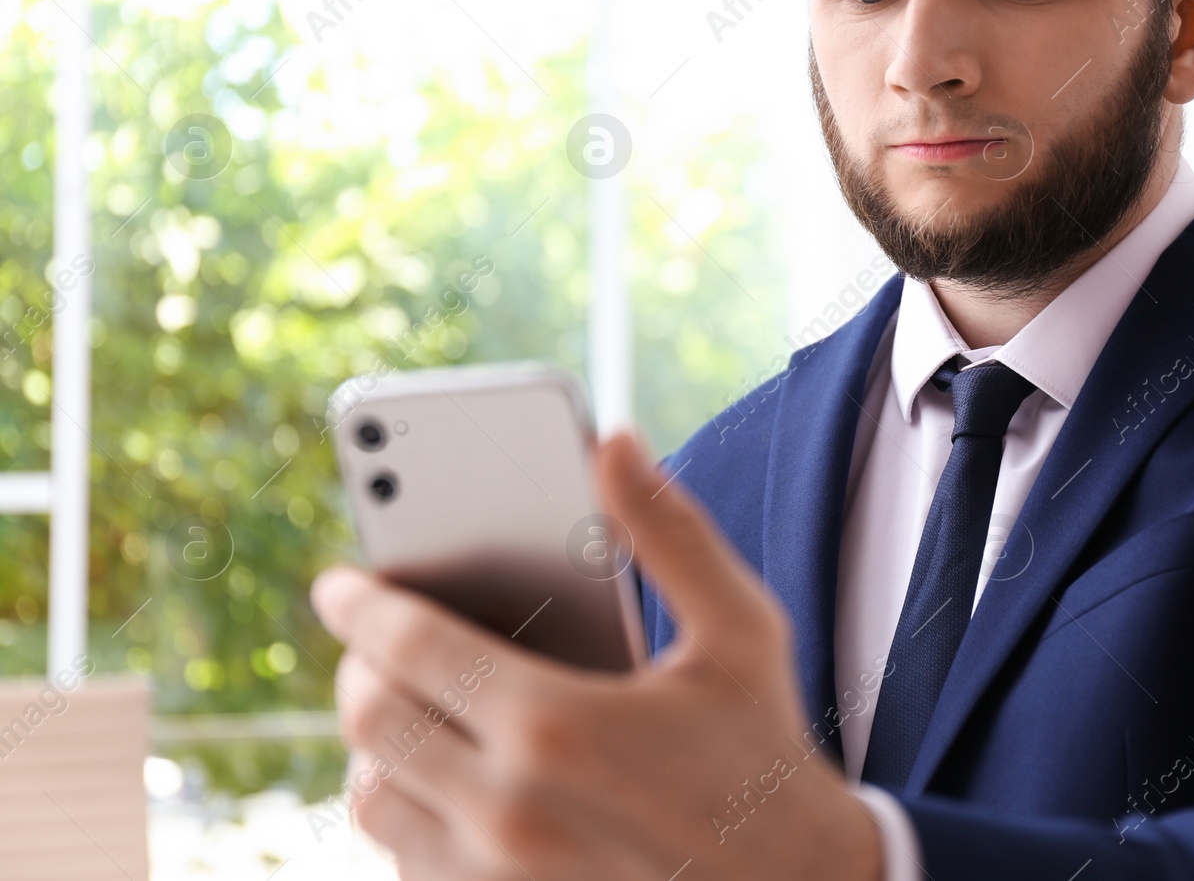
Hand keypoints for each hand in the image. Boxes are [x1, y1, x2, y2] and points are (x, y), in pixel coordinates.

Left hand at [311, 429, 884, 880]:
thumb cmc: (766, 758)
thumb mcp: (739, 632)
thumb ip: (670, 532)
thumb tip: (617, 445)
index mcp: (555, 723)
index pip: (409, 647)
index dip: (361, 604)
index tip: (337, 583)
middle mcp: (507, 807)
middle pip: (372, 720)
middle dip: (359, 666)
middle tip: (373, 640)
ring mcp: (496, 875)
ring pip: (372, 798)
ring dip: (375, 744)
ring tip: (404, 707)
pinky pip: (406, 859)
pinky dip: (406, 810)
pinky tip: (444, 779)